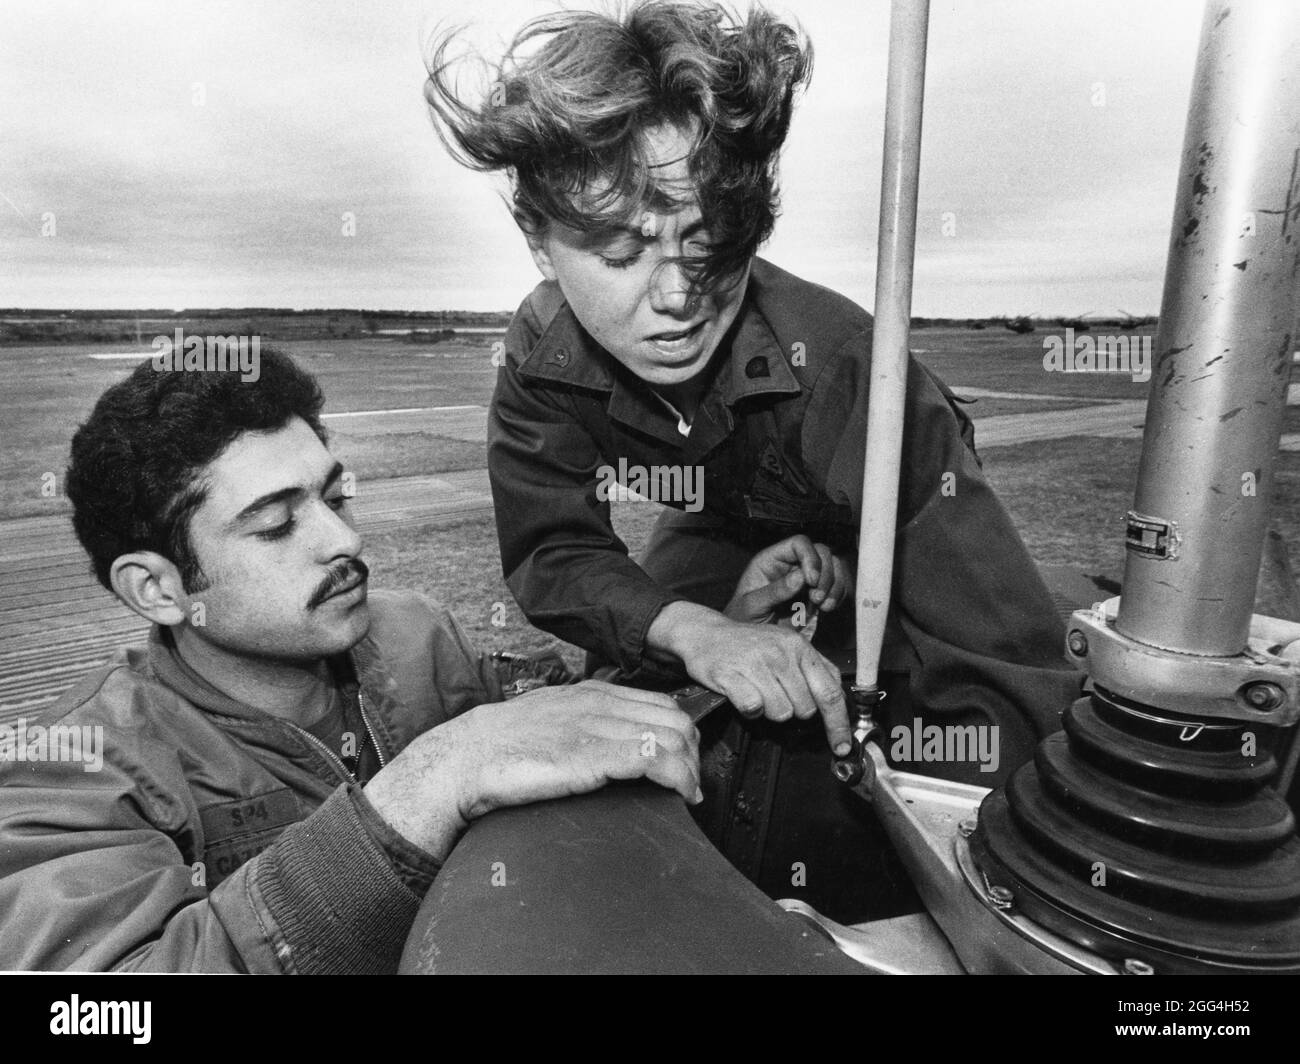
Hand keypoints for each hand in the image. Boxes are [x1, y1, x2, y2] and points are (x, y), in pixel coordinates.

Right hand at [363, 681, 699, 859]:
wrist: (464, 758)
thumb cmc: (503, 747)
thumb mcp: (549, 720)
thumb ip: (582, 722)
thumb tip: (611, 742)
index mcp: (590, 693)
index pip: (660, 702)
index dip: (682, 734)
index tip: (684, 764)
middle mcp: (599, 703)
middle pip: (676, 717)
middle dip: (694, 753)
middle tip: (690, 784)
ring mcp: (597, 727)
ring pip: (674, 735)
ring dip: (691, 769)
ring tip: (687, 794)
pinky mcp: (592, 755)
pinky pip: (656, 758)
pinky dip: (679, 778)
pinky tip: (679, 797)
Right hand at [647, 601, 852, 755]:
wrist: (706, 633)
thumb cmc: (749, 644)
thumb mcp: (787, 645)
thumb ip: (816, 669)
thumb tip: (840, 699)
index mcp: (800, 647)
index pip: (830, 692)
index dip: (838, 724)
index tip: (842, 746)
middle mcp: (780, 652)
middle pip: (805, 709)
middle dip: (792, 709)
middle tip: (775, 693)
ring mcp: (755, 662)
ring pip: (780, 713)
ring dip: (769, 710)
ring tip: (757, 690)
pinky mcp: (730, 674)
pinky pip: (753, 709)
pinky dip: (749, 709)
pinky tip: (743, 693)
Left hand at [724, 535, 852, 623]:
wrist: (752, 640)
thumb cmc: (744, 619)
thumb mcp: (752, 606)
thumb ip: (774, 591)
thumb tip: (799, 577)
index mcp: (771, 560)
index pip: (799, 544)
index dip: (810, 557)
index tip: (811, 581)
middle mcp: (791, 565)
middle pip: (821, 552)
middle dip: (825, 574)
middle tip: (816, 598)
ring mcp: (805, 579)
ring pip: (833, 567)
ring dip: (834, 585)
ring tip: (823, 606)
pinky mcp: (815, 594)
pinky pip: (836, 586)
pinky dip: (838, 595)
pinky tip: (827, 608)